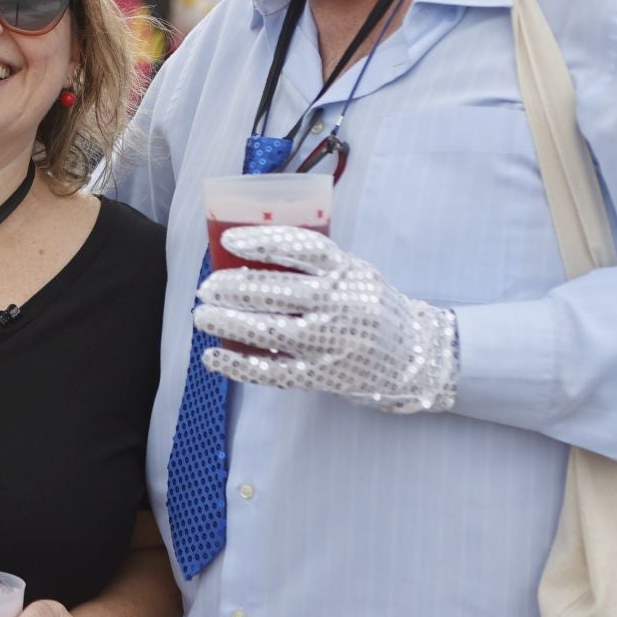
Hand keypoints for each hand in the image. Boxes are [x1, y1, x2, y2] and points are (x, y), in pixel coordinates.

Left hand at [193, 225, 459, 412]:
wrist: (414, 355)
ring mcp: (332, 343)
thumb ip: (316, 265)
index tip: (228, 241)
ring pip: (271, 332)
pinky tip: (213, 355)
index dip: (264, 242)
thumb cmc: (370, 306)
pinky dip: (239, 365)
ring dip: (229, 322)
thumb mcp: (354, 273)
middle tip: (205, 287)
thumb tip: (250, 253)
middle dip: (234, 289)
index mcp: (348, 272)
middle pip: (279, 293)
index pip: (304, 249)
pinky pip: (275, 372)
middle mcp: (341, 305)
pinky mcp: (323, 376)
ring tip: (202, 316)